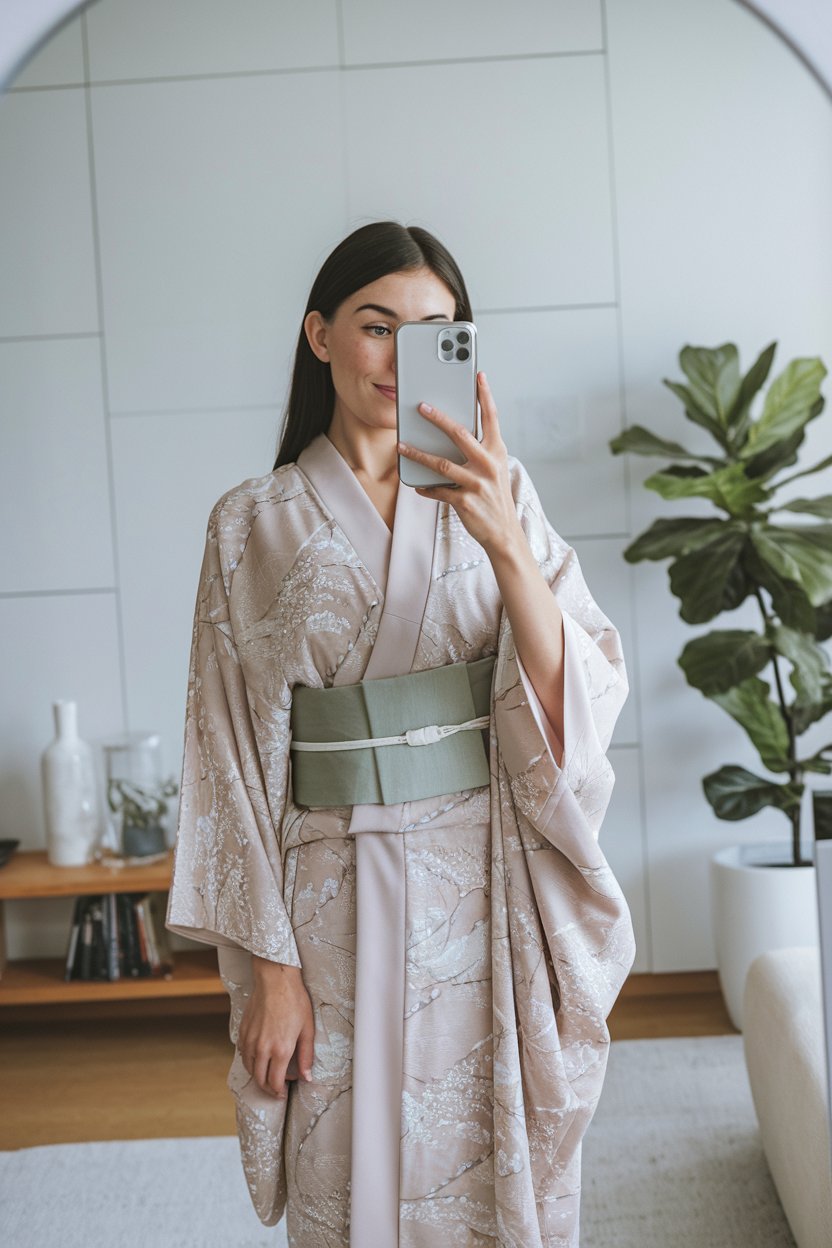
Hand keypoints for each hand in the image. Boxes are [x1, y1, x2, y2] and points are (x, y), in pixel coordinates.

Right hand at [238, 959, 314, 1098]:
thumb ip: (306, 1056)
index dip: (279, 1091)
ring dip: (258, 1076)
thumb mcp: (307, 1029)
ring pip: (249, 1069)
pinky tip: (258, 1058)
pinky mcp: (242, 1032)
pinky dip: (250, 1062)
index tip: (284, 1091)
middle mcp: (262, 1049)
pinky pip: (243, 1054)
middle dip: (268, 1089)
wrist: (276, 980)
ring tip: (268, 1074)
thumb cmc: (294, 1001)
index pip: (275, 1083)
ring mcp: (250, 1041)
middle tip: (276, 1088)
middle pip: (260, 1080)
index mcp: (280, 1050)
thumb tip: (307, 1076)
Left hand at [396, 372, 523, 556]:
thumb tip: (453, 432)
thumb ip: (480, 450)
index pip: (491, 418)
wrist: (504, 532)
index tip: (478, 375)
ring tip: (402, 446)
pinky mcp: (465, 501)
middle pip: (460, 434)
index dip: (485, 395)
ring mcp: (477, 483)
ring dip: (418, 454)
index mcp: (497, 452)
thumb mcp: (495, 469)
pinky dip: (426, 488)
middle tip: (421, 406)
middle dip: (439, 418)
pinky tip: (417, 486)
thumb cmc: (495, 497)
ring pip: (441, 464)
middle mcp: (489, 464)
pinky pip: (438, 491)